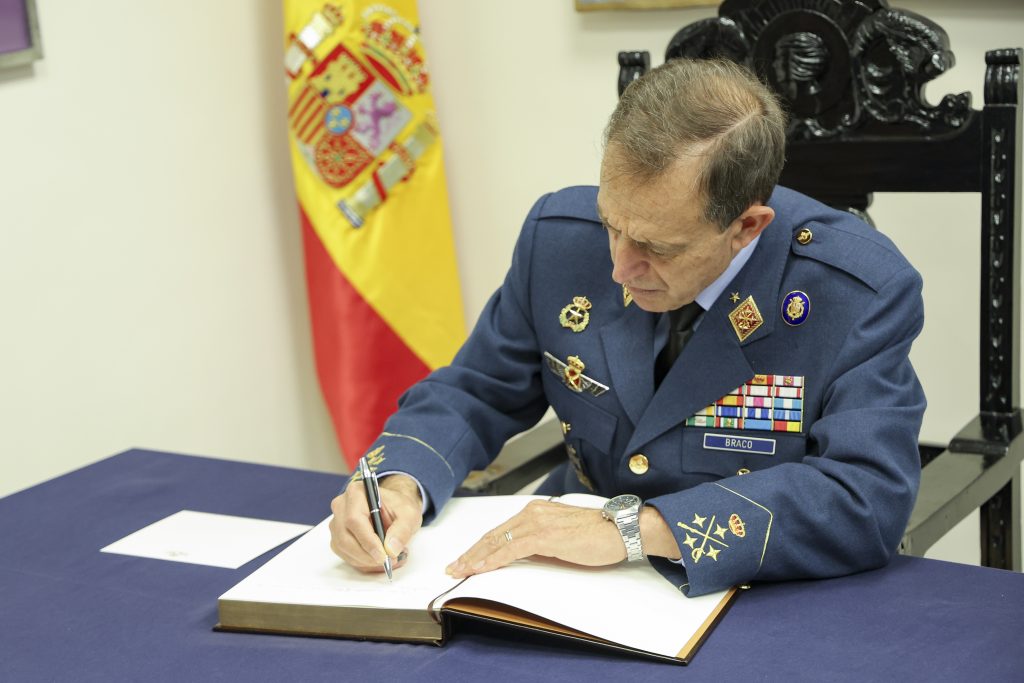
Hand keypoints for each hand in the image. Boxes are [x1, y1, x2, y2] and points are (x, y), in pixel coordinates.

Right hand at [329, 473, 422, 572]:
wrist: (394, 509)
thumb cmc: (399, 508)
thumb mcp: (409, 514)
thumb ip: (402, 530)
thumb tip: (391, 549)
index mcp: (357, 493)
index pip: (355, 520)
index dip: (368, 541)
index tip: (383, 555)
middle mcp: (341, 506)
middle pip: (345, 537)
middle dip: (368, 555)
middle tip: (389, 561)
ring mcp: (336, 523)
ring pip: (344, 549)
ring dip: (366, 561)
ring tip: (388, 559)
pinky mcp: (338, 538)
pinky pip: (345, 555)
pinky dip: (363, 563)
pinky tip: (378, 559)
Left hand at [445, 500, 625, 578]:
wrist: (620, 530)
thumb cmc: (598, 535)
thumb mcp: (562, 538)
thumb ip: (541, 542)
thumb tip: (524, 555)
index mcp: (536, 511)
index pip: (500, 530)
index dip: (480, 546)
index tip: (466, 558)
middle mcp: (533, 512)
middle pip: (493, 535)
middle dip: (471, 553)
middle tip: (453, 567)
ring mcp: (538, 523)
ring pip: (497, 542)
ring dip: (475, 558)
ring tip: (460, 570)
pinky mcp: (545, 536)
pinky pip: (511, 549)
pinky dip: (492, 559)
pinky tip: (480, 568)